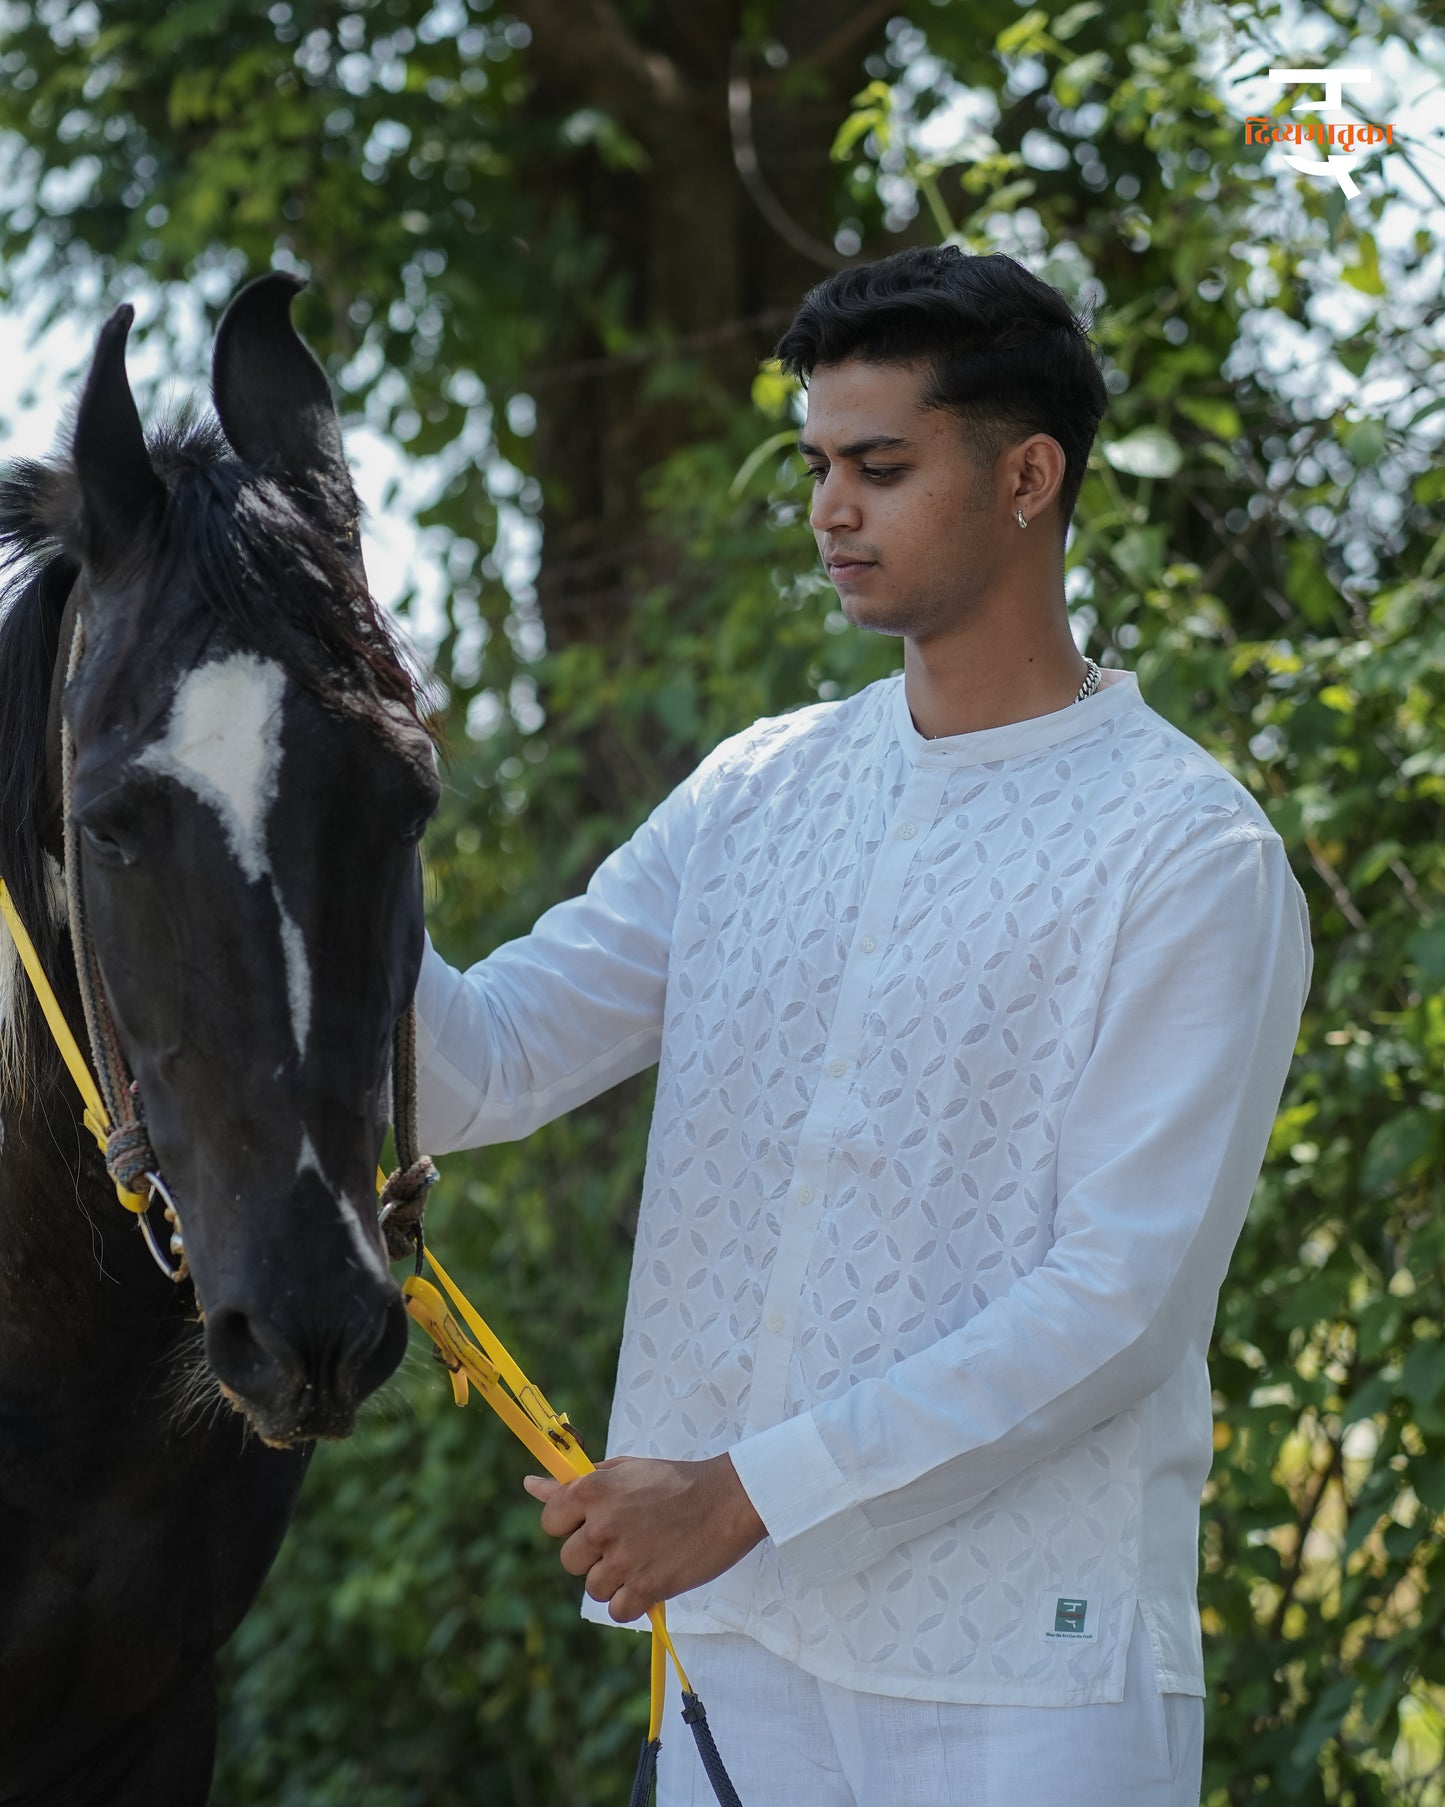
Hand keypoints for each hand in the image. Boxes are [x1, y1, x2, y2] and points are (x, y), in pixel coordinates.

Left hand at [522, 1453, 765, 1623]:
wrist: (726, 1499)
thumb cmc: (674, 1481)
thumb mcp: (624, 1470)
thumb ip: (576, 1482)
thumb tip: (530, 1484)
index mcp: (594, 1490)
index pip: (550, 1521)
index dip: (569, 1524)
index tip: (590, 1522)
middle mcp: (602, 1525)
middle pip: (569, 1560)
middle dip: (592, 1555)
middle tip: (624, 1541)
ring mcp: (624, 1559)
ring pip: (593, 1588)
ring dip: (614, 1580)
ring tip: (642, 1558)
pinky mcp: (647, 1587)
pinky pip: (617, 1611)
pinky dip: (631, 1603)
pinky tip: (649, 1581)